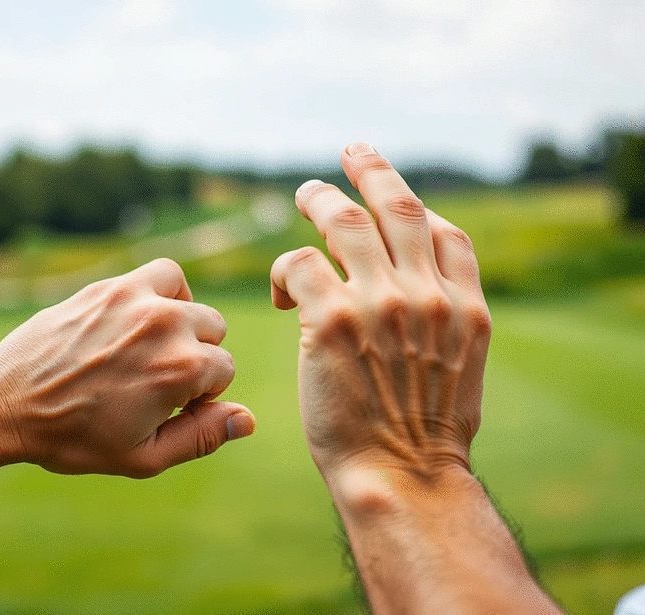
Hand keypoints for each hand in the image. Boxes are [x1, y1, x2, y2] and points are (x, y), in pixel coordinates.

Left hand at [0, 258, 254, 477]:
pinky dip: (165, 292)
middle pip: (214, 333)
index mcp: (182, 369)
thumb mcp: (144, 456)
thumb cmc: (75, 438)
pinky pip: (163, 273)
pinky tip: (145, 316)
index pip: (224, 371)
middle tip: (154, 380)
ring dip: (184, 324)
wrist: (6, 406)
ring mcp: (137, 300)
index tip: (167, 405)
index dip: (201, 394)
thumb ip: (202, 437)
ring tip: (153, 348)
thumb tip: (247, 419)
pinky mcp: (111, 287)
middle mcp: (166, 326)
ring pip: (193, 304)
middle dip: (195, 357)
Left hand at [270, 143, 490, 484]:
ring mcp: (380, 302)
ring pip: (343, 220)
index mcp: (466, 307)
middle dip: (372, 169)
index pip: (446, 233)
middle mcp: (427, 294)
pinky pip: (298, 263)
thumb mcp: (463, 369)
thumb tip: (427, 292)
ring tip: (305, 193)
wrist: (402, 476)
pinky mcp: (331, 319)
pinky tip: (282, 290)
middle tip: (352, 150)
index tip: (394, 195)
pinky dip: (285, 268)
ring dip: (320, 199)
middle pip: (397, 207)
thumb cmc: (426, 434)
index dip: (417, 208)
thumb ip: (449, 320)